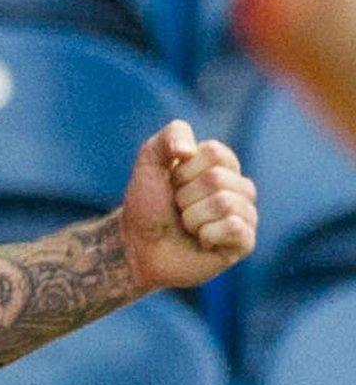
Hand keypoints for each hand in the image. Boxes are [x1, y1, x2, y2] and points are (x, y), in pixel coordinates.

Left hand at [121, 119, 258, 292]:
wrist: (139, 248)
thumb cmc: (147, 206)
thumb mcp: (149, 163)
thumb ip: (170, 137)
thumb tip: (188, 149)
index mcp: (222, 165)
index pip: (214, 153)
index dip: (184, 170)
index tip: (172, 184)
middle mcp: (238, 187)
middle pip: (217, 179)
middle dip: (185, 197)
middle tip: (177, 209)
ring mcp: (244, 214)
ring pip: (224, 203)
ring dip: (192, 217)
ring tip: (187, 226)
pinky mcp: (244, 241)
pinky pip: (234, 227)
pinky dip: (207, 234)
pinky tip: (202, 241)